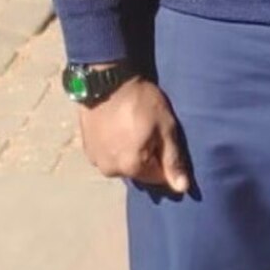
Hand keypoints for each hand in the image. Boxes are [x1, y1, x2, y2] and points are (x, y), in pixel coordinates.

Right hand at [78, 76, 190, 192]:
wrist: (105, 81)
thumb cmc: (140, 102)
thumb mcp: (165, 128)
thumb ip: (173, 160)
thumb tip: (182, 188)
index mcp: (132, 168)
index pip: (159, 177)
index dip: (166, 159)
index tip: (165, 139)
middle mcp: (111, 170)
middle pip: (139, 171)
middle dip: (148, 156)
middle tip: (149, 130)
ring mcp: (96, 160)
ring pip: (122, 162)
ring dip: (130, 152)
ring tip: (132, 128)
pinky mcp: (87, 148)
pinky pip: (108, 154)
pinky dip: (115, 146)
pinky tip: (118, 128)